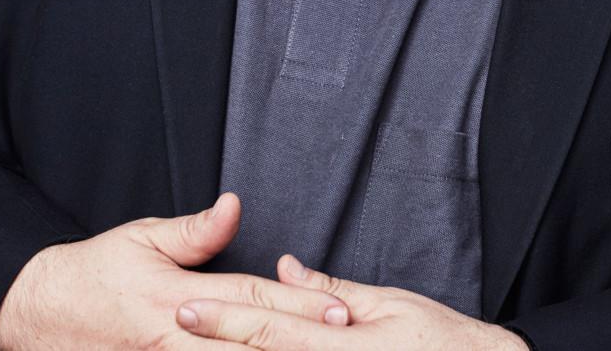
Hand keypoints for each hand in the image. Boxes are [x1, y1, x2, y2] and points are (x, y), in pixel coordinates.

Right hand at [0, 195, 348, 349]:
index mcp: (178, 297)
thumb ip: (195, 231)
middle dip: (298, 345)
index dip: (296, 306)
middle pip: (250, 345)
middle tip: (341, 341)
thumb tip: (234, 205)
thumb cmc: (98, 273)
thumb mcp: (144, 239)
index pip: (250, 301)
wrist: (40, 317)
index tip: (336, 311)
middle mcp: (176, 338)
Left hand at [176, 253, 527, 349]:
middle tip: (168, 331)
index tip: (184, 306)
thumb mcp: (391, 304)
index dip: (224, 318)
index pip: (269, 328)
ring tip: (187, 349)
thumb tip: (284, 269)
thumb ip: (332, 290)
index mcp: (339, 343)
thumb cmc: (442, 340)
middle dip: (214, 347)